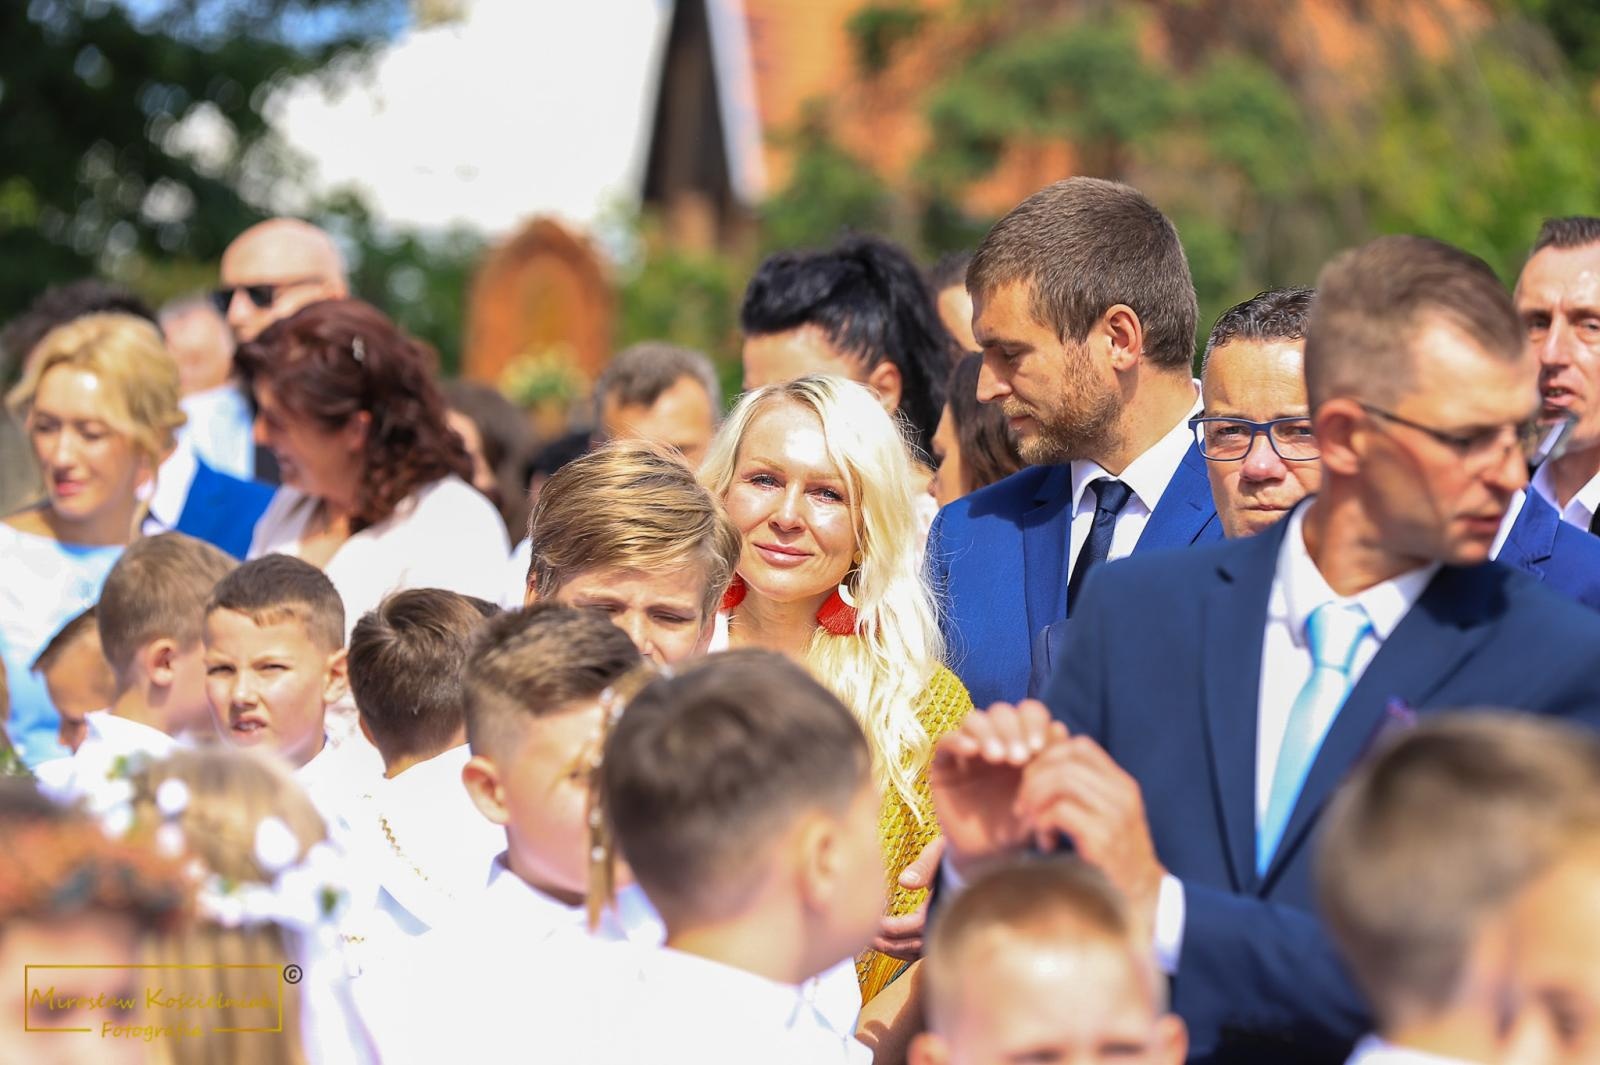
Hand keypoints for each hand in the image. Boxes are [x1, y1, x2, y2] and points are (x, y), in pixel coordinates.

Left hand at [871, 838, 943, 958]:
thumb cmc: (955, 850)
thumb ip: (924, 866)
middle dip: (887, 943)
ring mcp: (945, 930)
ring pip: (916, 951)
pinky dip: (903, 949)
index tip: (870, 922)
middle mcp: (947, 924)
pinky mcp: (941, 931)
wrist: (974, 856)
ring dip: (893, 949)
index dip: (890, 928)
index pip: (914, 927)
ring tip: (871, 941)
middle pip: (913, 946)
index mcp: (946, 907)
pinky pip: (920, 949)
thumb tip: (904, 882)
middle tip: (863, 936)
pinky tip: (888, 941)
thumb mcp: (940, 852)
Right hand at [928, 701, 1061, 877]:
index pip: (1028, 712)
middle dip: (1012, 729)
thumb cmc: (1021, 827)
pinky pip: (946, 741)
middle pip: (1001, 712)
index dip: (1034, 722)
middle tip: (1019, 757)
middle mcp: (995, 740)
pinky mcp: (944, 764)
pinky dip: (958, 739)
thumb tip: (1061, 729)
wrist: (991, 858)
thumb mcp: (1041, 799)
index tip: (1039, 747)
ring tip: (998, 757)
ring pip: (974, 719)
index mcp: (1023, 742)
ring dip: (988, 732)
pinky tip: (972, 751)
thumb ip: (1051, 767)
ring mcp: (968, 750)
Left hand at [1017, 734, 1165, 937]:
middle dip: (1032, 781)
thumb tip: (1038, 766)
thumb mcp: (1102, 815)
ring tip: (1032, 823)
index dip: (1047, 758)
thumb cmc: (1113, 856)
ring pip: (1061, 781)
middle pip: (1064, 761)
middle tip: (1023, 807)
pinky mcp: (1104, 838)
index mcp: (1121, 783)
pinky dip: (1043, 823)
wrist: (1143, 897)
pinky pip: (1061, 811)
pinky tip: (1045, 841)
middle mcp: (1122, 793)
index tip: (1032, 783)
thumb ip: (1080, 791)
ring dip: (1035, 800)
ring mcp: (1116, 815)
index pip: (1079, 746)